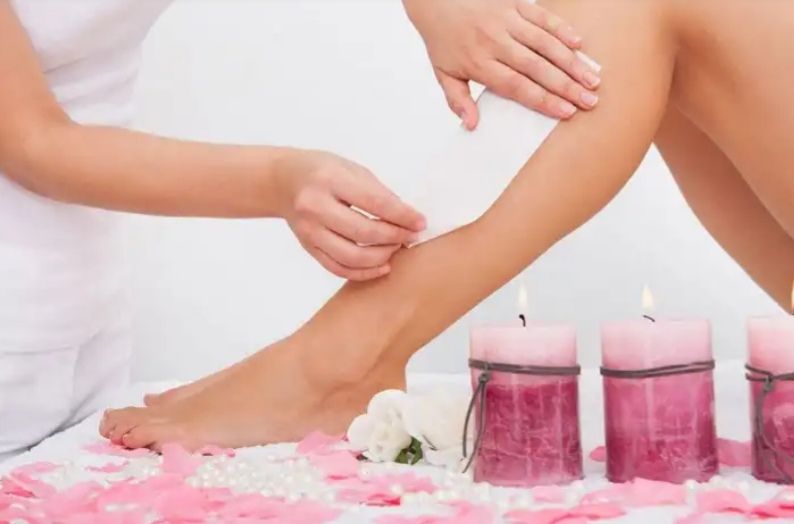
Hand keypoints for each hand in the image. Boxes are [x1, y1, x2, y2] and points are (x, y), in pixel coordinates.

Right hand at [277, 150, 425, 280]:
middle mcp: (315, 206)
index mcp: (329, 180)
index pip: (375, 202)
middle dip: (395, 237)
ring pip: (352, 256)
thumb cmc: (322, 172)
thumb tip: (407, 218)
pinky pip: (338, 268)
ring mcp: (309, 230)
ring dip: (381, 256)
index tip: (420, 223)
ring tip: (396, 248)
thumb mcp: (351, 169)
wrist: (283, 181)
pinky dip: (363, 272)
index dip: (402, 216)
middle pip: (364, 232)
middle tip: (411, 236)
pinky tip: (381, 265)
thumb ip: (378, 193)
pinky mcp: (308, 247)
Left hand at [403, 0, 600, 126]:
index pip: (516, 86)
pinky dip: (561, 29)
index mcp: (479, 63)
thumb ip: (458, 100)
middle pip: (536, 68)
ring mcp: (506, 21)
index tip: (565, 112)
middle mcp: (495, 42)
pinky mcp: (514, 3)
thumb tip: (471, 125)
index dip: (543, 100)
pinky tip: (578, 44)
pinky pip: (542, 16)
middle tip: (589, 101)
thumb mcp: (443, 73)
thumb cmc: (443, 39)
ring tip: (592, 79)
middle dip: (566, 86)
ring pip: (545, 43)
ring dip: (571, 61)